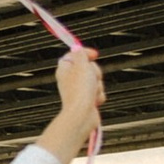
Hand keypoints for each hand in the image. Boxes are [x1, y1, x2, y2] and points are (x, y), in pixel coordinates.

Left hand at [38, 43, 102, 163]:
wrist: (82, 115)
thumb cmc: (80, 91)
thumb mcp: (81, 65)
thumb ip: (80, 54)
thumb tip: (77, 48)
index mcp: (65, 69)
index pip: (75, 55)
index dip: (86, 53)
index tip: (95, 55)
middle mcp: (70, 80)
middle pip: (89, 68)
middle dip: (95, 73)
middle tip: (91, 79)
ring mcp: (79, 91)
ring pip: (96, 81)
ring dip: (98, 86)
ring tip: (91, 93)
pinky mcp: (86, 101)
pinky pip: (98, 93)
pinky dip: (98, 97)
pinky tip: (94, 102)